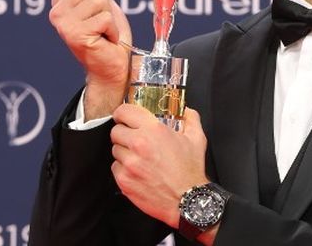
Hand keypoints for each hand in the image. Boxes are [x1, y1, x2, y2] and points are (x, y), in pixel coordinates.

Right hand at [49, 0, 131, 118]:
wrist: (112, 66)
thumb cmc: (107, 34)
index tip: (93, 2)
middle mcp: (57, 11)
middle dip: (105, 3)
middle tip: (101, 22)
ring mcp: (64, 24)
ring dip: (109, 17)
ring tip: (103, 31)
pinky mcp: (76, 35)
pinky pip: (104, 17)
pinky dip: (111, 29)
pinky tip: (104, 39)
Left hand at [111, 105, 209, 228]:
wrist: (187, 200)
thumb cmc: (190, 171)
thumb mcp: (197, 139)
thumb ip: (191, 119)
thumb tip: (187, 111)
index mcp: (153, 130)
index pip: (124, 111)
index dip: (123, 113)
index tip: (124, 117)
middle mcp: (138, 144)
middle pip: (116, 131)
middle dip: (124, 133)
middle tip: (134, 139)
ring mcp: (129, 163)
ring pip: (115, 149)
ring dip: (124, 151)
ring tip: (138, 157)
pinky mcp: (124, 180)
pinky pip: (115, 167)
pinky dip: (123, 168)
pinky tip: (136, 170)